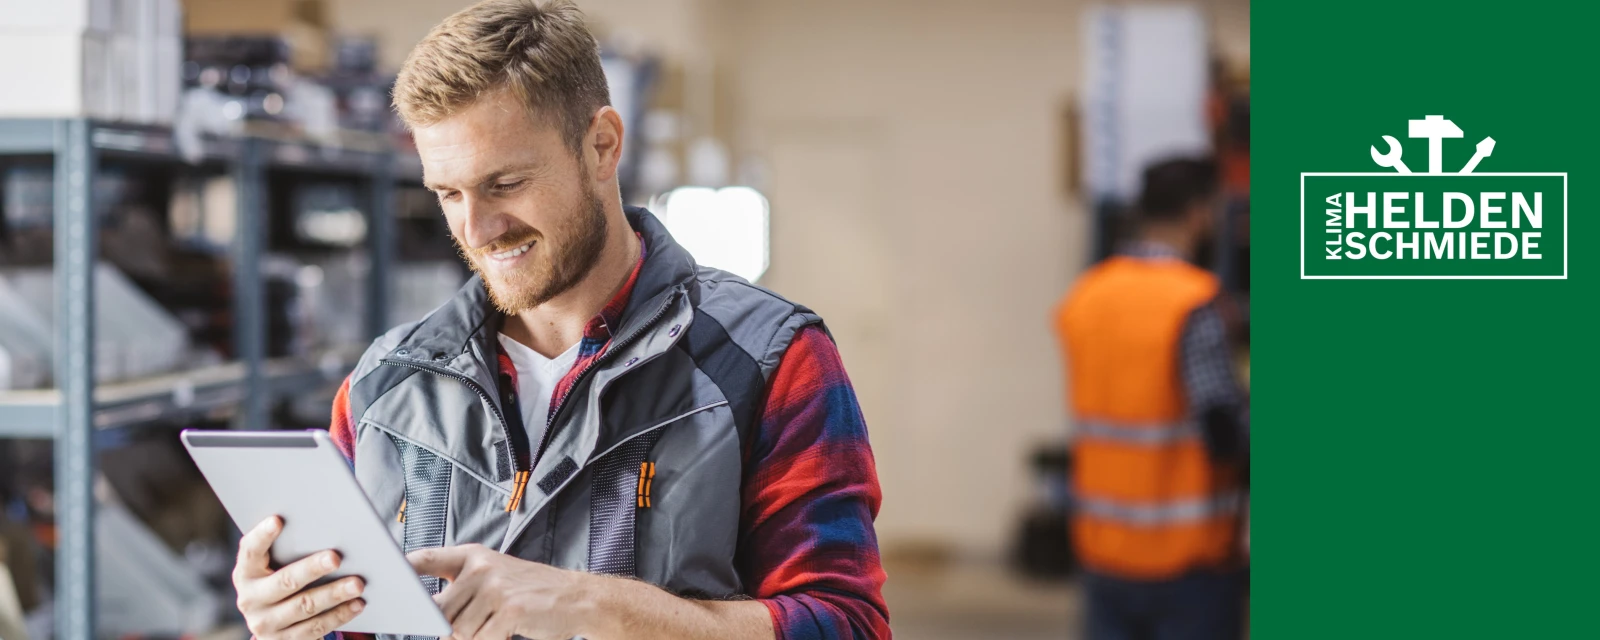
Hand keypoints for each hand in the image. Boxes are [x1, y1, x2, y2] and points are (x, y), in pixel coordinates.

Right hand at [234, 516, 366, 639]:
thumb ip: (288, 550)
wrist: (272, 626)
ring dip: (334, 594)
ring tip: (357, 583)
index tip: (278, 519)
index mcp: (246, 574)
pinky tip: (357, 604)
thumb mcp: (274, 568)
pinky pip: (315, 628)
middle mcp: (250, 600)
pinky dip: (339, 615)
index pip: (250, 551)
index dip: (262, 536)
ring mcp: (266, 623)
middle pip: (285, 581)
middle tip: (335, 557)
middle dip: (311, 568)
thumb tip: (326, 527)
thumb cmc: (280, 582)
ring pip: (304, 606)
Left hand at [409, 543, 597, 639]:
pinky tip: (508, 632)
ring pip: (458, 631)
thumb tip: (430, 615)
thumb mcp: (497, 577)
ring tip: (497, 626)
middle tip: (478, 624)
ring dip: (475, 638)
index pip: (427, 559)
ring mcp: (495, 588)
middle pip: (440, 610)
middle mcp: (481, 568)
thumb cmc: (533, 592)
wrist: (578, 598)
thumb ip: (464, 589)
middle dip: (450, 628)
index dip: (403, 568)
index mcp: (474, 556)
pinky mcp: (510, 611)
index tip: (385, 577)